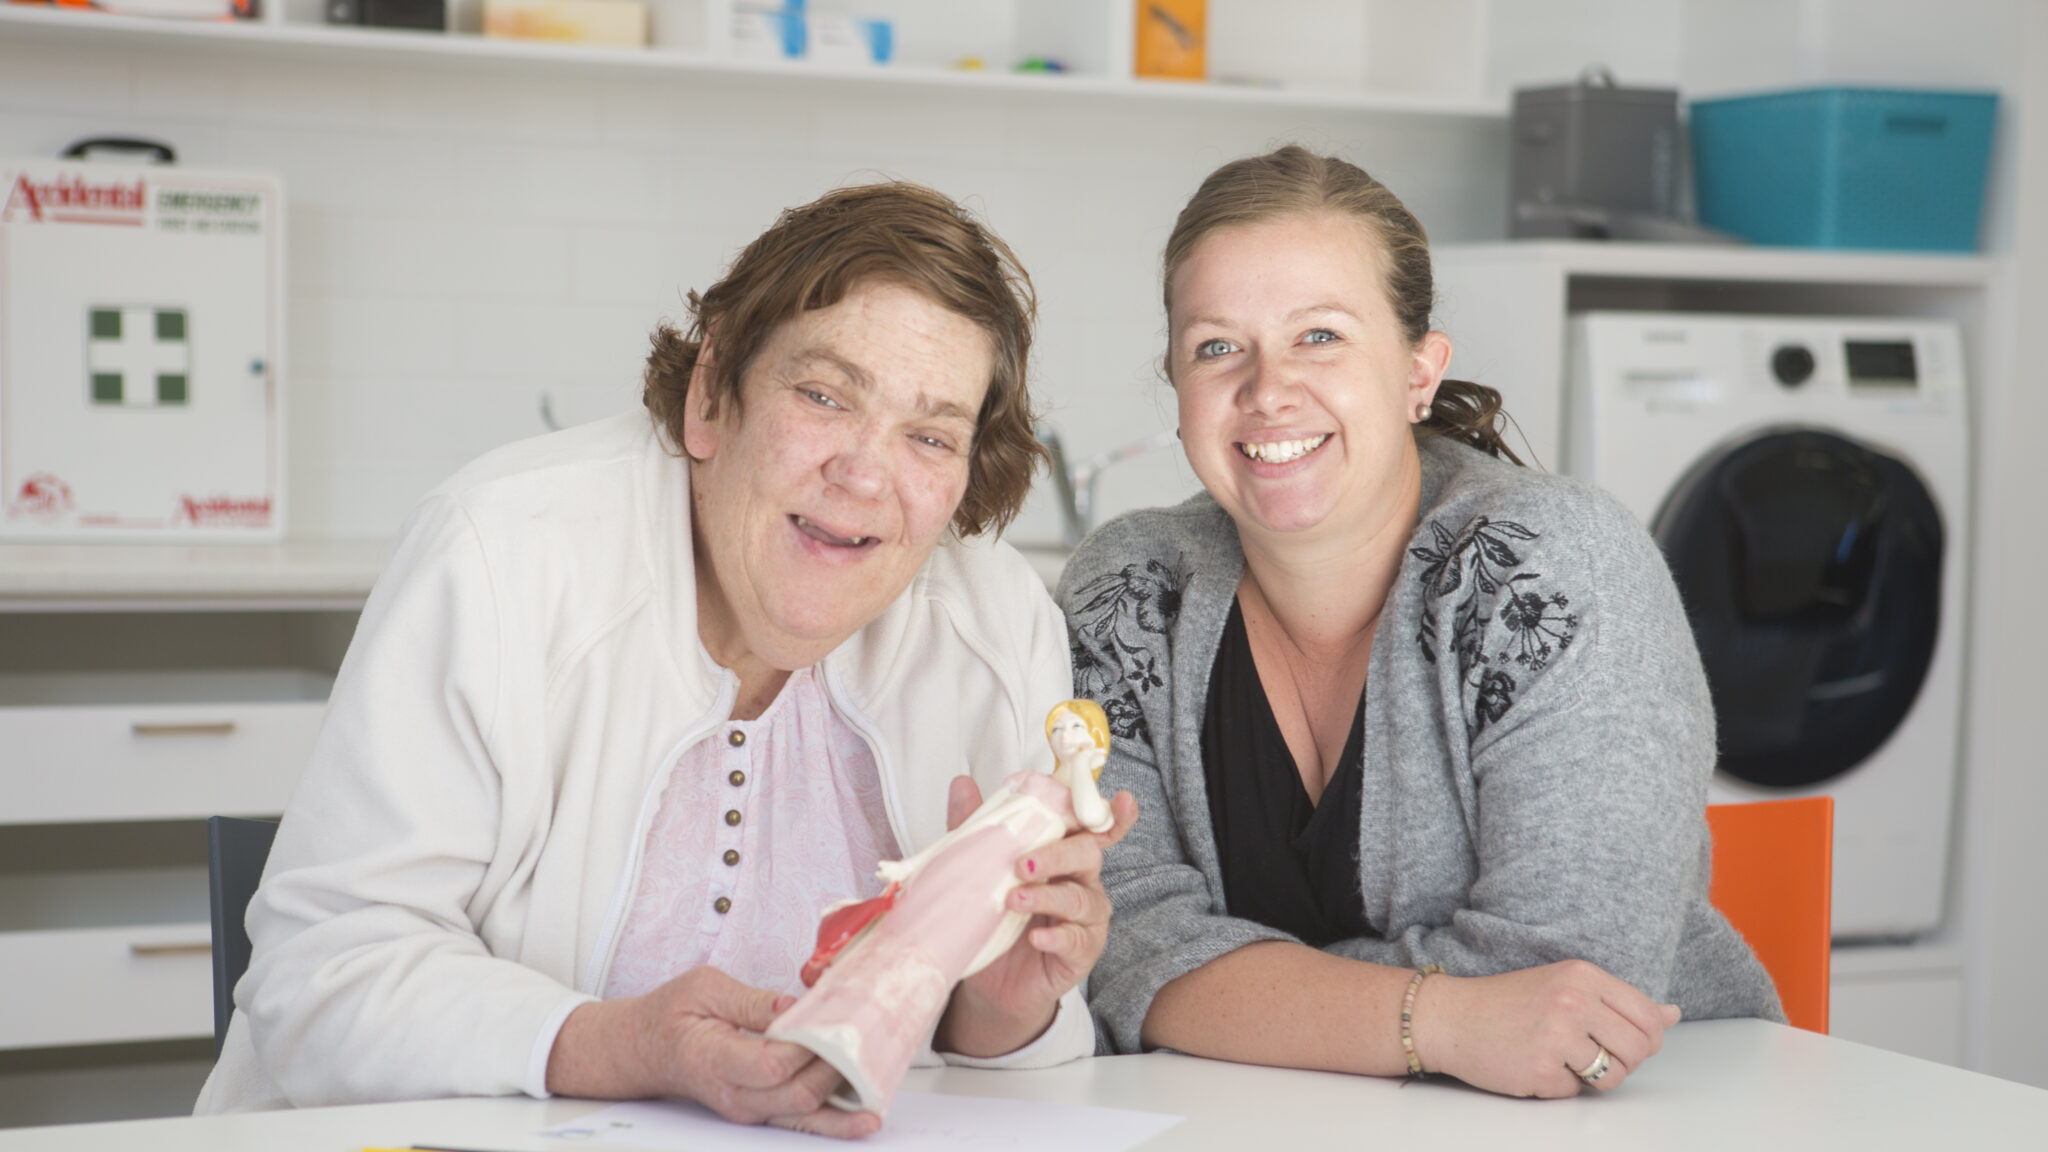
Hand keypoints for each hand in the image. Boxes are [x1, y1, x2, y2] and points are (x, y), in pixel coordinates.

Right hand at [547, 966, 879, 1138]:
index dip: (805, 1049)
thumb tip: (792, 1006)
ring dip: (842, 1107)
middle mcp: (733, 1094)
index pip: (770, 1064)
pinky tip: (860, 1117)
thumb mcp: (703, 987)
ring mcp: (746, 1109)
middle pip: (795, 1095)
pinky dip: (832, 1121)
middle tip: (863, 1044)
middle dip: (834, 1072)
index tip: (830, 1025)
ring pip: (802, 1117)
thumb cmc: (671, 1016)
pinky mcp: (758, 1111)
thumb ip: (750, 999)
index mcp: (714, 1058)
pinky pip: (799, 1121)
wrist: (645, 1049)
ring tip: (878, 1095)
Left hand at [933, 773, 1137, 1056]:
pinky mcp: (1081, 953)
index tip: (1120, 799)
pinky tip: (1035, 937)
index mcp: (1063, 855)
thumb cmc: (994, 919)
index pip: (1092, 828)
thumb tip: (963, 784)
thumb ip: (977, 828)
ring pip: (1081, 899)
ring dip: (1048, 897)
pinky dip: (1056, 937)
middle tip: (1022, 864)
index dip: (1112, 814)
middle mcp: (1081, 882)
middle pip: (1086, 855)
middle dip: (1057, 854)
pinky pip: (1076, 941)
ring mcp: (1085, 919)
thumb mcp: (980, 870)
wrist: (989, 981)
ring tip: (1014, 900)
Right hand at [1412, 959, 1680, 1097]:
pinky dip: (1559, 1085)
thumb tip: (1672, 1013)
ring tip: (1564, 1060)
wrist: (1449, 1017)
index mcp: (1583, 976)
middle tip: (1590, 1053)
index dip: (1646, 1038)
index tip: (1622, 1040)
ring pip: (1613, 1076)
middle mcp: (1573, 1002)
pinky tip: (1535, 1065)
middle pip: (1638, 1050)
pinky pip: (1575, 1092)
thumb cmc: (1507, 1002)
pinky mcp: (1539, 1070)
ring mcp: (1556, 1037)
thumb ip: (1618, 1001)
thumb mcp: (1565, 986)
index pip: (1649, 1017)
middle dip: (1622, 1061)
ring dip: (1595, 1078)